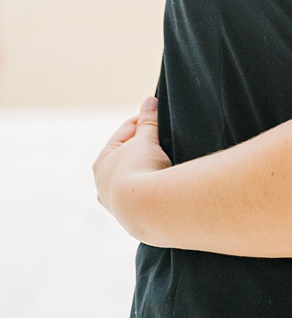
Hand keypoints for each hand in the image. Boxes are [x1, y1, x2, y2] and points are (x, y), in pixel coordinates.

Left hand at [94, 96, 168, 227]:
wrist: (146, 206)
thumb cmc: (141, 168)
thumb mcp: (146, 139)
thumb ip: (148, 120)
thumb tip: (149, 101)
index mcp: (102, 160)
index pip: (124, 132)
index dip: (143, 121)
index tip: (159, 115)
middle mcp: (102, 182)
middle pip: (125, 158)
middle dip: (142, 148)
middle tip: (164, 139)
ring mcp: (113, 202)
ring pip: (129, 180)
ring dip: (144, 172)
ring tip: (163, 165)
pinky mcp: (127, 217)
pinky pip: (139, 198)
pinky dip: (148, 190)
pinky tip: (159, 188)